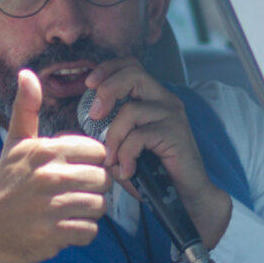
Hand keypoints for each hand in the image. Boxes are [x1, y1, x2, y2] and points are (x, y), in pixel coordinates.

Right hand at [0, 69, 110, 262]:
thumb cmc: (6, 182)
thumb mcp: (15, 143)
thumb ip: (27, 108)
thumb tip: (27, 73)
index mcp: (45, 151)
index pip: (98, 152)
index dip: (93, 161)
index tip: (79, 168)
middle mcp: (50, 177)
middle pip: (103, 179)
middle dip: (94, 188)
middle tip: (76, 191)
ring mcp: (51, 207)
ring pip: (100, 206)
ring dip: (89, 211)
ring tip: (71, 208)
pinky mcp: (53, 235)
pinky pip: (90, 231)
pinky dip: (82, 232)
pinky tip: (66, 226)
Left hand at [82, 58, 232, 246]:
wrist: (186, 195)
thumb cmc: (154, 172)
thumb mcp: (125, 150)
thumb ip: (107, 137)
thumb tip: (77, 133)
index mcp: (154, 98)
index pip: (131, 66)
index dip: (108, 69)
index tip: (89, 84)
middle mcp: (166, 101)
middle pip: (133, 74)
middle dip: (107, 91)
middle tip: (94, 116)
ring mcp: (173, 115)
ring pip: (130, 111)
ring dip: (114, 138)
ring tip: (112, 160)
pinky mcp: (175, 133)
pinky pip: (139, 137)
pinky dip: (126, 155)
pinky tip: (128, 171)